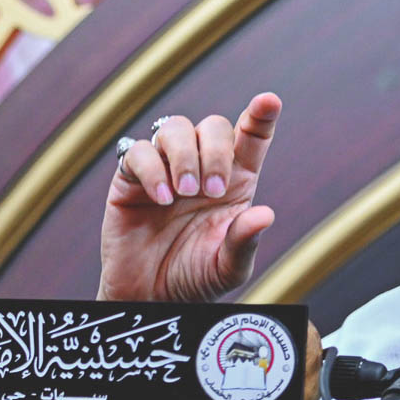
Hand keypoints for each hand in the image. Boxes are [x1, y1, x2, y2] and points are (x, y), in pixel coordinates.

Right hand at [99, 93, 280, 301]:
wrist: (148, 298)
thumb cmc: (192, 280)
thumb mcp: (226, 269)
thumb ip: (244, 242)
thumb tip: (265, 215)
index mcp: (234, 182)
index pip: (251, 137)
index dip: (261, 115)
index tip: (268, 101)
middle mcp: (202, 168)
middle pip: (213, 126)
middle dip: (215, 151)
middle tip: (211, 190)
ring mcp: (165, 169)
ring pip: (174, 128)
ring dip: (183, 156)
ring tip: (182, 194)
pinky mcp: (131, 179)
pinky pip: (138, 152)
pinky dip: (151, 169)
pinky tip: (161, 198)